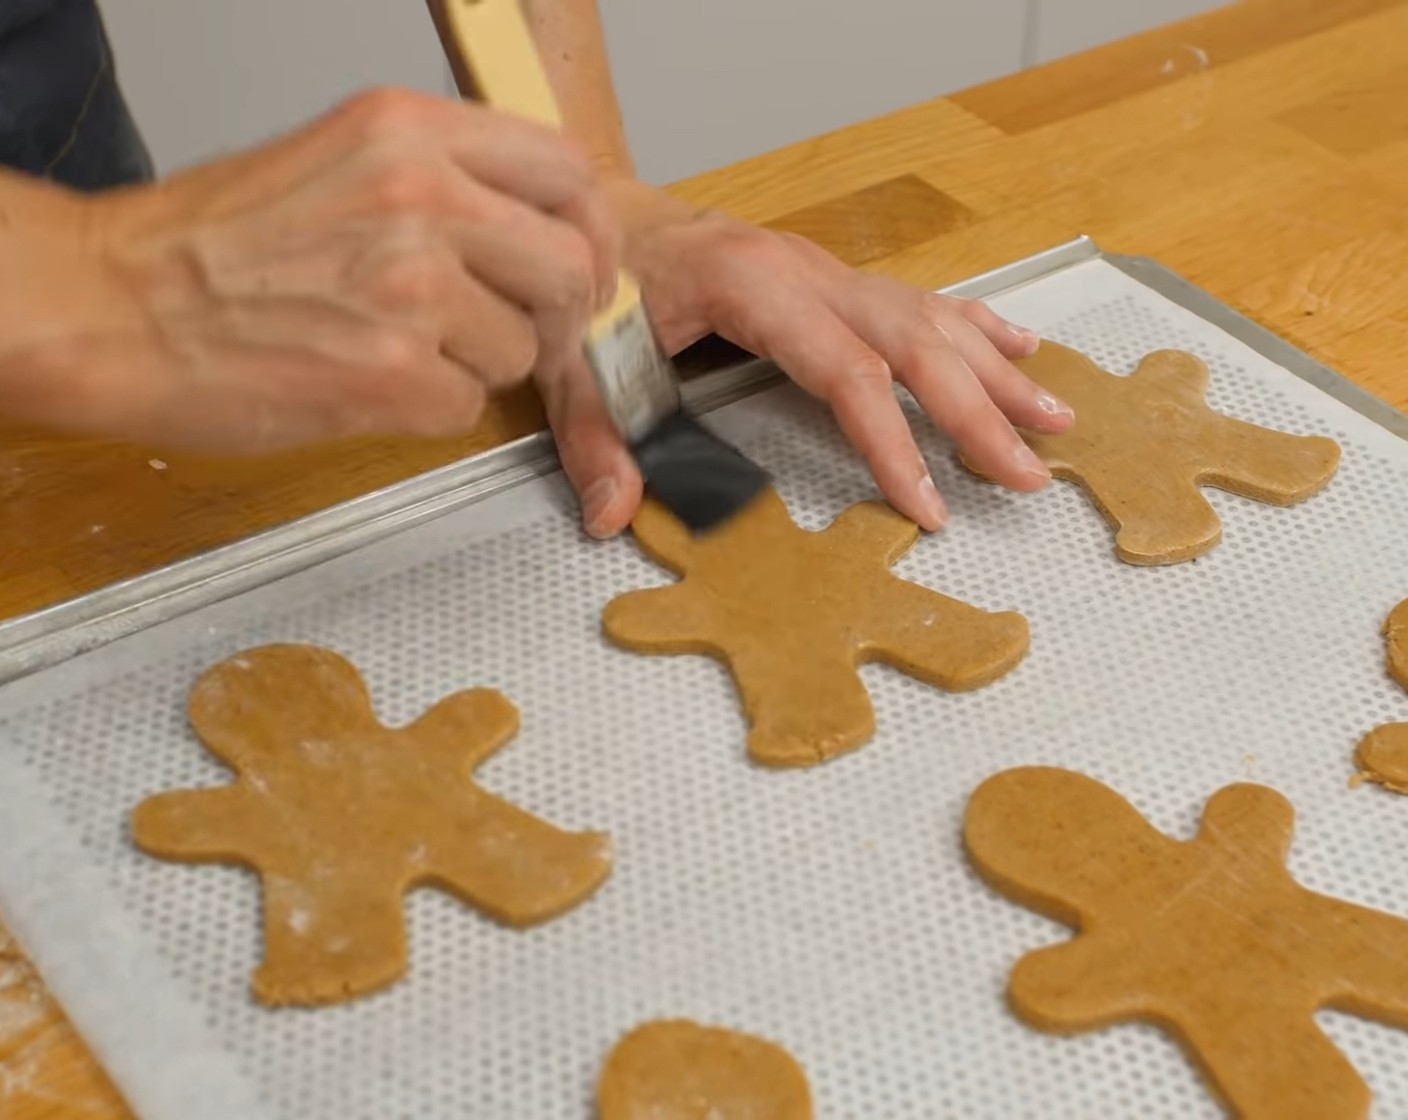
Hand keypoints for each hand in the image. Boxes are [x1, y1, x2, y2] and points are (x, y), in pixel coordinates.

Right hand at [1, 88, 618, 451]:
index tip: (578, 265)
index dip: (587, 231)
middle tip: (519, 332)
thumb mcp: (338, 162)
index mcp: (409, 133)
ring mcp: (410, 286)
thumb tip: (532, 228)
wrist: (110, 304)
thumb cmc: (212, 244)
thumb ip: (443, 182)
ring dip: (474, 366)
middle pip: (571, 265)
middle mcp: (421, 197)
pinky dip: (426, 409)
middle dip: (556, 314)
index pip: (565, 168)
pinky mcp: (392, 372)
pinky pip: (465, 407)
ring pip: (520, 349)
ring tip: (394, 349)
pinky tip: (364, 382)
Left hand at [539, 178, 1073, 537]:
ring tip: (1054, 417)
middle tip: (1026, 473)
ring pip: (930, 317)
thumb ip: (594, 438)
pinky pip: (914, 298)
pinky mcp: (826, 275)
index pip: (845, 373)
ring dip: (996, 370)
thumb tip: (612, 515)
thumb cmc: (592, 280)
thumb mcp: (574, 357)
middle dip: (977, 412)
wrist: (592, 209)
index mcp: (752, 287)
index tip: (930, 504)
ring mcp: (822, 269)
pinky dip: (973, 325)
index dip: (894, 443)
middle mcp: (804, 271)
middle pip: (913, 344)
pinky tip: (1017, 347)